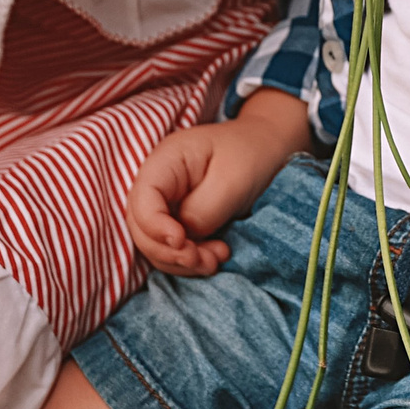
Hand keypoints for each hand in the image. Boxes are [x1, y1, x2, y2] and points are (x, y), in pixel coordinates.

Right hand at [125, 93, 314, 275]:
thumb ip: (203, 209)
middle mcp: (159, 183)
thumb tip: (183, 235)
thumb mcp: (232, 179)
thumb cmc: (251, 154)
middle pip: (142, 227)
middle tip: (205, 260)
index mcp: (166, 161)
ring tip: (216, 260)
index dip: (155, 227)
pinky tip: (217, 256)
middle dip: (170, 251)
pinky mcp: (178, 220)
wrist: (267, 148)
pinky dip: (190, 259)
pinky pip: (172, 247)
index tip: (182, 241)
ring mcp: (167, 203)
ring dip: (182, 260)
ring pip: (155, 243)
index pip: (142, 200)